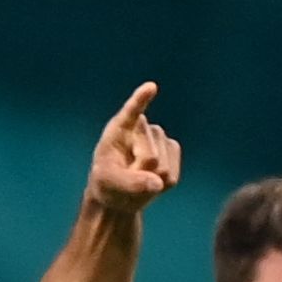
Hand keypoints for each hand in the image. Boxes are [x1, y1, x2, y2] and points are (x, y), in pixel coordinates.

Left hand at [87, 83, 181, 211]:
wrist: (119, 193)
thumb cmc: (107, 183)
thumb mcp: (109, 183)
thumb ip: (130, 182)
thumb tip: (158, 183)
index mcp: (119, 128)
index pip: (131, 112)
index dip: (141, 100)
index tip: (150, 87)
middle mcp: (142, 128)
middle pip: (150, 157)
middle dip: (139, 174)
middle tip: (126, 177)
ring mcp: (160, 138)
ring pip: (162, 168)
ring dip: (149, 180)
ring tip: (137, 177)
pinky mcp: (173, 151)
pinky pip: (171, 177)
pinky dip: (161, 186)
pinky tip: (151, 181)